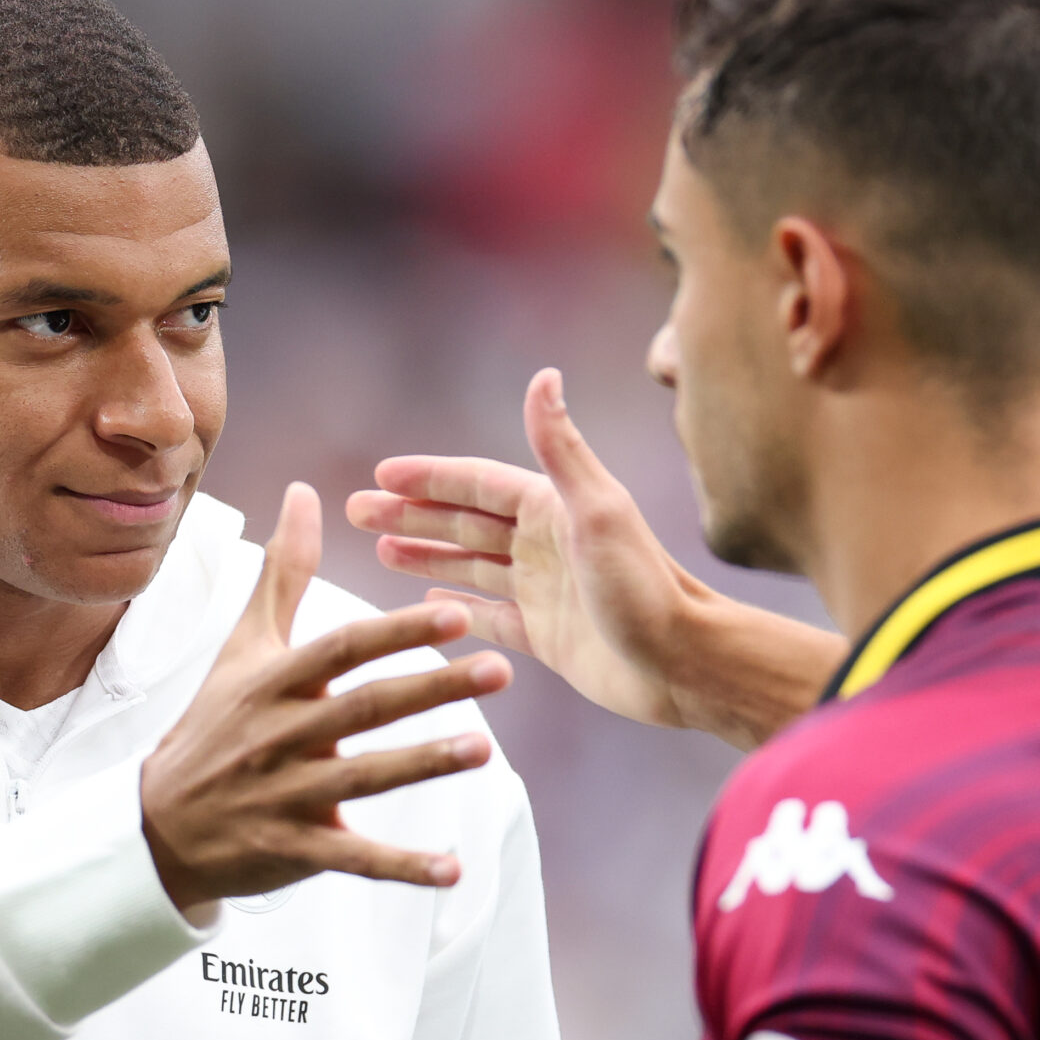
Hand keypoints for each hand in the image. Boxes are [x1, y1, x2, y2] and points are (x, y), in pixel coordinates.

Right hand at [141, 482, 509, 910]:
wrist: (157, 825)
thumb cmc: (216, 723)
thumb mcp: (244, 646)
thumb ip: (283, 572)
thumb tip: (304, 490)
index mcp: (275, 680)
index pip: (344, 648)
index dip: (398, 632)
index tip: (456, 615)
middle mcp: (281, 733)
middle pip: (365, 707)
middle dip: (433, 688)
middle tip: (501, 670)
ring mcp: (286, 795)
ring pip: (364, 779)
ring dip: (423, 765)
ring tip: (484, 751)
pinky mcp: (293, 850)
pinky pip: (354, 859)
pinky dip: (401, 867)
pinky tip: (452, 870)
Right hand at [348, 368, 698, 729]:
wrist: (684, 663)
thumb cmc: (646, 586)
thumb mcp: (598, 510)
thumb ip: (562, 448)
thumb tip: (544, 375)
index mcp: (551, 509)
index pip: (476, 484)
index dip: (428, 477)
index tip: (381, 473)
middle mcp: (544, 545)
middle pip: (463, 522)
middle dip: (410, 515)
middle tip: (356, 512)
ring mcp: (543, 591)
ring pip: (469, 567)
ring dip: (425, 557)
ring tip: (378, 552)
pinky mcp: (546, 636)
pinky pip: (489, 618)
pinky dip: (456, 610)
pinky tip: (427, 606)